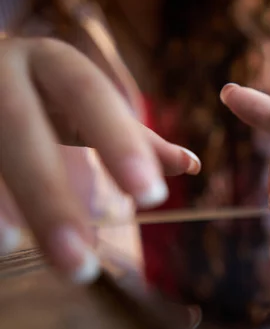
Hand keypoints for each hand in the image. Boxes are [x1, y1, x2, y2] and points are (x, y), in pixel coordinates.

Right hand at [0, 38, 200, 282]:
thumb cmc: (39, 92)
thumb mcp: (83, 103)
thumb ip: (132, 135)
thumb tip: (190, 166)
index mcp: (51, 62)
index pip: (91, 96)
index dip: (120, 143)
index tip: (152, 197)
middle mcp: (1, 69)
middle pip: (23, 132)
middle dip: (51, 199)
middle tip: (84, 266)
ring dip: (1, 205)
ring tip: (16, 255)